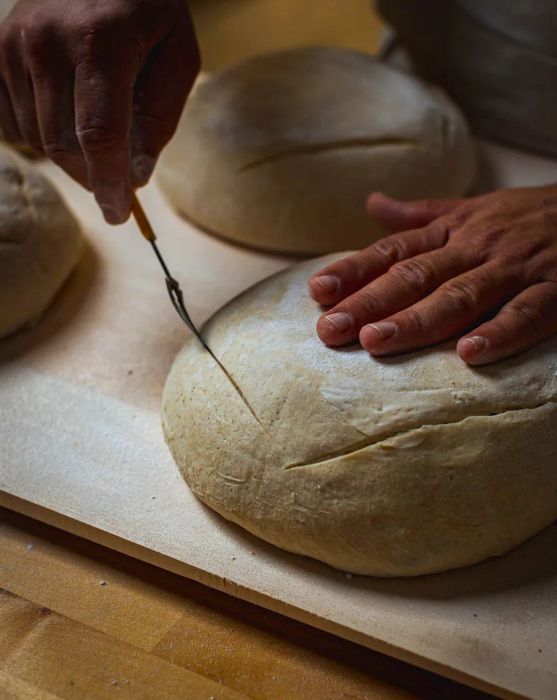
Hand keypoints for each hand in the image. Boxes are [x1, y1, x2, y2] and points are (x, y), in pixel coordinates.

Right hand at [0, 0, 198, 223]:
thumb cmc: (148, 7)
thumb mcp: (178, 54)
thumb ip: (160, 117)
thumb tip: (136, 175)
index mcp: (100, 40)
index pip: (98, 134)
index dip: (108, 182)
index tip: (118, 212)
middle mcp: (46, 41)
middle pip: (62, 144)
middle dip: (91, 178)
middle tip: (116, 185)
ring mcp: (14, 44)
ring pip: (37, 138)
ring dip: (71, 157)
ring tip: (99, 139)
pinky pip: (14, 123)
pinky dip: (43, 137)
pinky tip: (68, 120)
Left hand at [309, 187, 556, 364]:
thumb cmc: (524, 216)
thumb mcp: (471, 207)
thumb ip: (421, 214)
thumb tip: (372, 204)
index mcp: (453, 231)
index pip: (394, 250)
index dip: (354, 270)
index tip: (317, 292)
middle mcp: (476, 248)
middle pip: (415, 276)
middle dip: (370, 303)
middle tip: (330, 330)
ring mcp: (515, 269)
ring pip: (460, 296)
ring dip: (417, 320)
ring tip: (376, 342)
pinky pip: (526, 314)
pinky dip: (500, 333)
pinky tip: (468, 353)